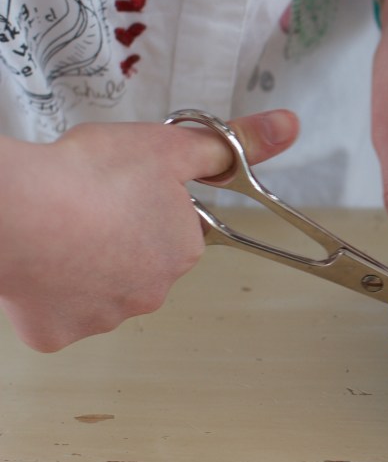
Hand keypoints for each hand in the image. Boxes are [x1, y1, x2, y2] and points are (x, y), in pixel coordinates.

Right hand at [0, 109, 298, 351]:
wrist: (18, 212)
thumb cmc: (88, 179)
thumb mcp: (169, 146)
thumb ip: (229, 143)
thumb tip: (286, 127)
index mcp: (182, 251)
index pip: (174, 231)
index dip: (144, 207)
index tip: (119, 192)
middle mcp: (151, 292)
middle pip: (137, 264)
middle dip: (115, 240)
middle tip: (84, 208)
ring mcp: (103, 317)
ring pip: (96, 290)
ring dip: (80, 267)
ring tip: (57, 231)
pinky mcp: (56, 333)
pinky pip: (55, 316)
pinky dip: (44, 294)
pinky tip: (37, 266)